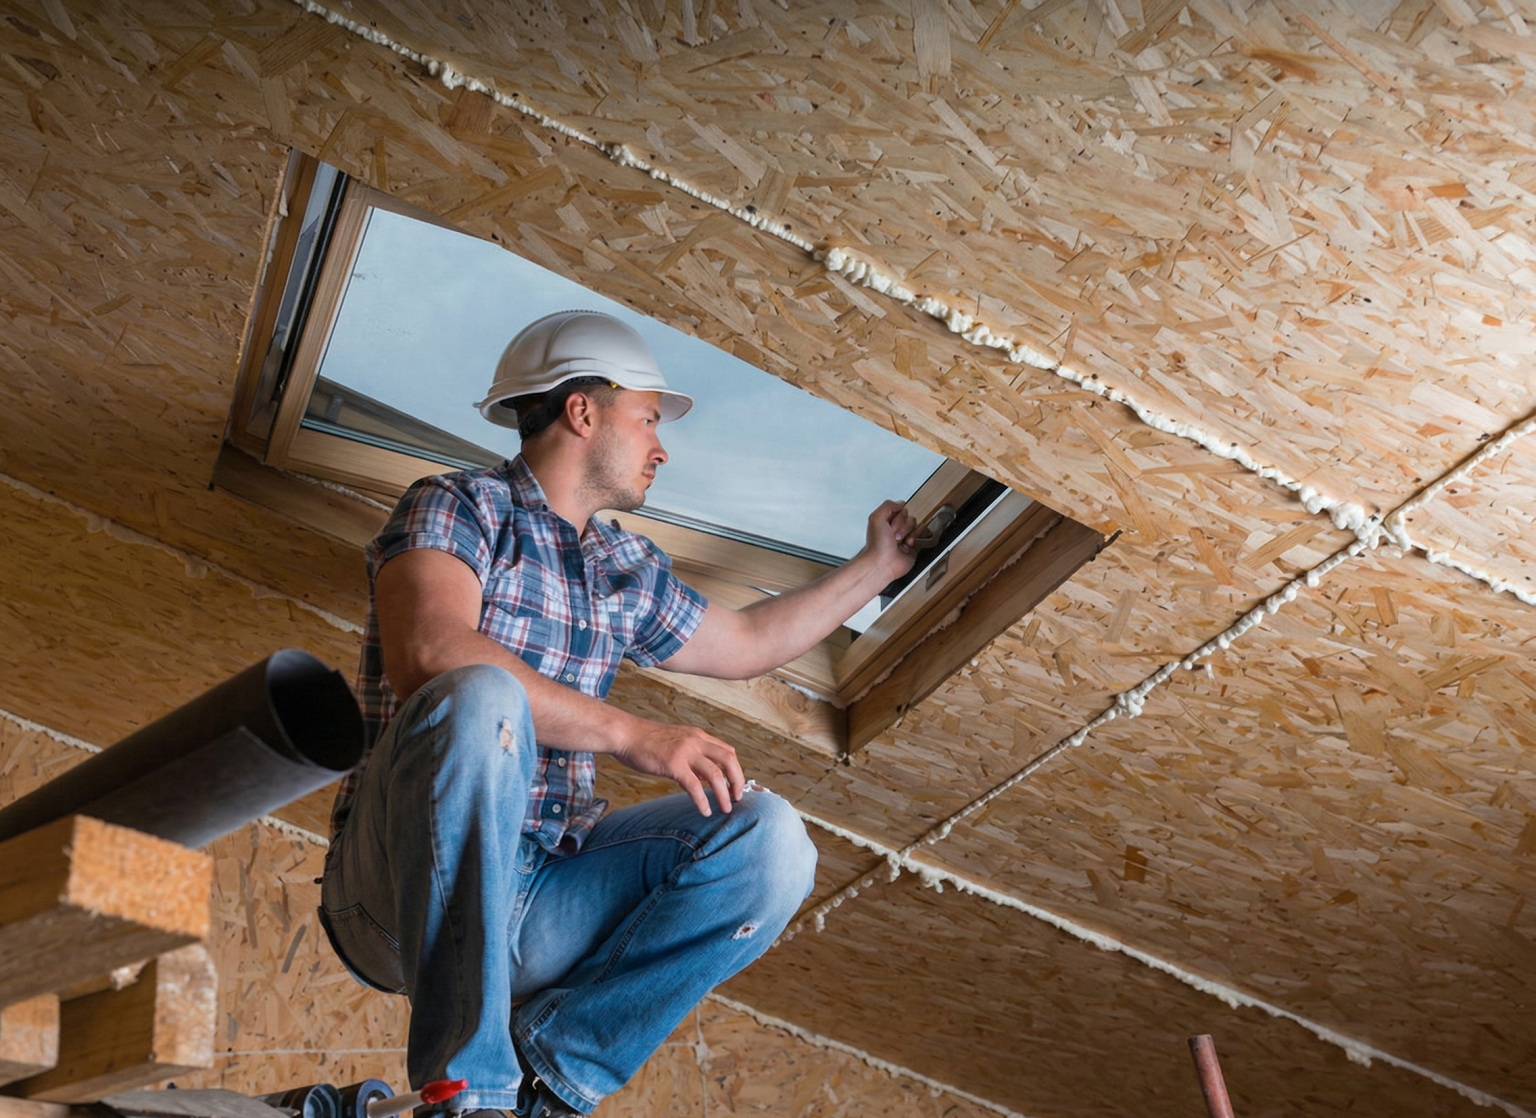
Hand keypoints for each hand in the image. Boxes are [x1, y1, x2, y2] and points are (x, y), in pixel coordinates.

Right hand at [610, 717, 745, 815]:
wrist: (625, 734)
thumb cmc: (645, 741)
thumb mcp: (675, 742)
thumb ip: (692, 755)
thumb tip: (704, 775)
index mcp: (698, 736)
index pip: (727, 750)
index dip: (735, 769)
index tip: (735, 785)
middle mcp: (696, 741)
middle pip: (730, 759)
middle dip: (738, 780)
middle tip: (737, 798)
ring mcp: (685, 752)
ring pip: (716, 774)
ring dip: (724, 794)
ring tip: (726, 808)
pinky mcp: (673, 764)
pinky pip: (695, 786)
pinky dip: (702, 801)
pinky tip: (705, 811)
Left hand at [863, 500, 918, 582]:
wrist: (882, 564)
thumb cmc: (877, 545)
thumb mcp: (876, 518)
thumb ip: (888, 505)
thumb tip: (901, 503)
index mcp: (886, 521)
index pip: (900, 510)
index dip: (897, 517)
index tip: (890, 525)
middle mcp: (895, 529)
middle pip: (909, 517)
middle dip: (902, 526)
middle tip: (894, 536)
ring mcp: (905, 537)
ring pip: (916, 525)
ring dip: (908, 533)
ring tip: (900, 542)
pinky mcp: (914, 546)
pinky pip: (923, 535)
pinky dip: (917, 538)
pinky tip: (909, 544)